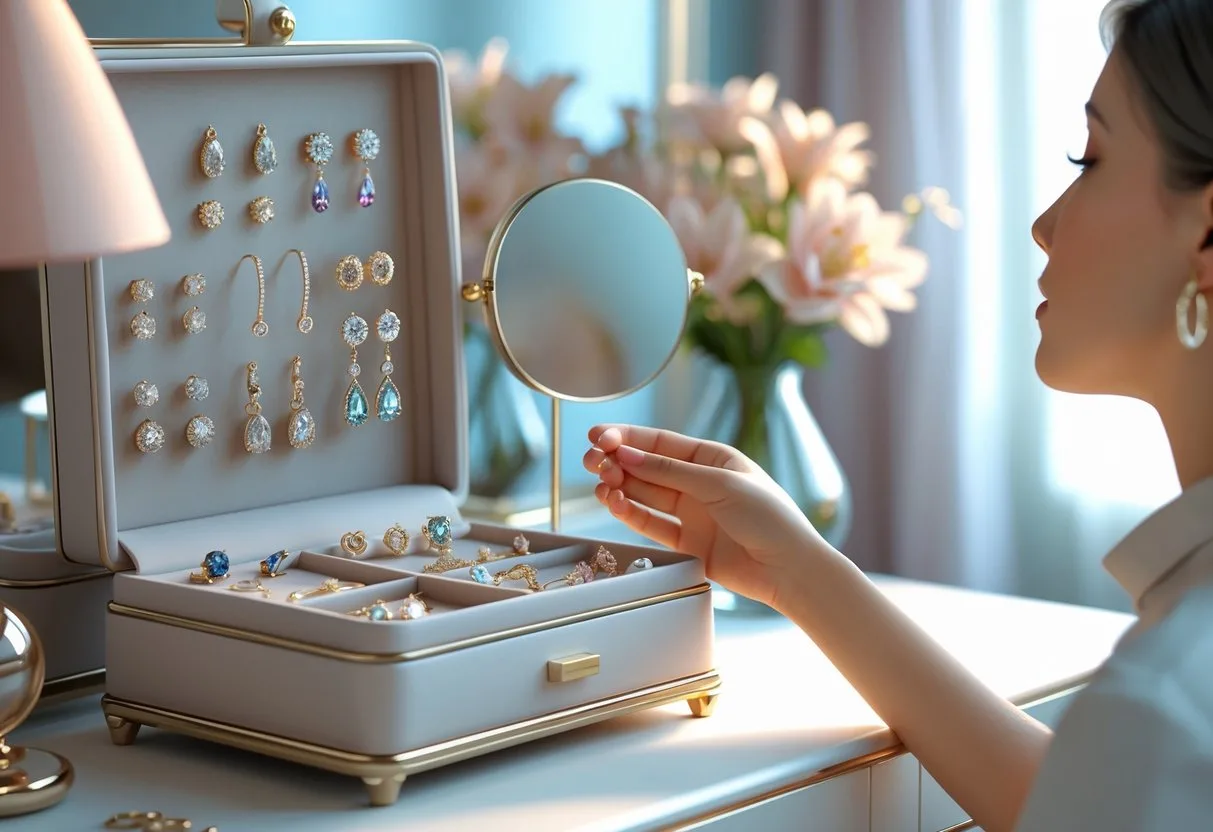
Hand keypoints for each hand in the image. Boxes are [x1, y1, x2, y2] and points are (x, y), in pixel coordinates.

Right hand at [583, 424, 827, 609]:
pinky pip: (651, 524)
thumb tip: (626, 454)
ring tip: (602, 486)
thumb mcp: (719, 485)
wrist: (789, 568)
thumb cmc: (768, 517)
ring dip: (620, 487)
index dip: (626, 437)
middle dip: (616, 462)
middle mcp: (698, 483)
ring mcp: (691, 513)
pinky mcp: (687, 543)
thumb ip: (669, 472)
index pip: (660, 441)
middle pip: (646, 467)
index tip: (598, 437)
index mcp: (711, 458)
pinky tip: (615, 505)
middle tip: (592, 462)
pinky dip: (630, 514)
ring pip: (644, 495)